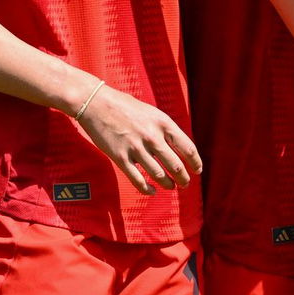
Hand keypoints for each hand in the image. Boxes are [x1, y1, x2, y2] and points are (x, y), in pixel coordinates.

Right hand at [74, 83, 201, 194]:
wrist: (96, 104)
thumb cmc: (125, 106)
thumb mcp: (152, 113)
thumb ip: (165, 129)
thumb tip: (178, 148)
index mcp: (163, 123)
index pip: (188, 148)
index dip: (196, 163)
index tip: (197, 170)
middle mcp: (152, 137)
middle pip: (176, 166)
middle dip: (184, 179)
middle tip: (185, 184)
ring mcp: (136, 148)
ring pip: (159, 175)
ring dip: (168, 184)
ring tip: (171, 186)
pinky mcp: (121, 157)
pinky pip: (138, 180)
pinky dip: (147, 189)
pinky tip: (152, 191)